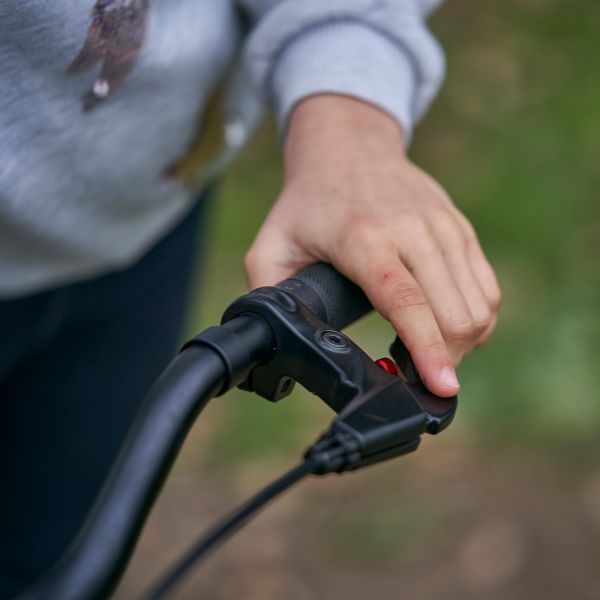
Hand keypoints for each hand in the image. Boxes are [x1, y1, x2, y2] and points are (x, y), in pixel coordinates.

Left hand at [244, 95, 500, 396]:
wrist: (350, 148)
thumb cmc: (308, 202)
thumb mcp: (271, 244)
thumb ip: (268, 293)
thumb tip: (281, 340)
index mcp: (364, 238)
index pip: (406, 301)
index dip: (426, 349)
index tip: (441, 387)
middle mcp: (412, 230)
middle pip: (452, 312)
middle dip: (442, 359)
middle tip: (414, 377)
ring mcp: (443, 228)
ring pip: (478, 305)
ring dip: (460, 344)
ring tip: (427, 354)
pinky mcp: (461, 230)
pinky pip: (487, 289)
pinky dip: (475, 320)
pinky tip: (446, 330)